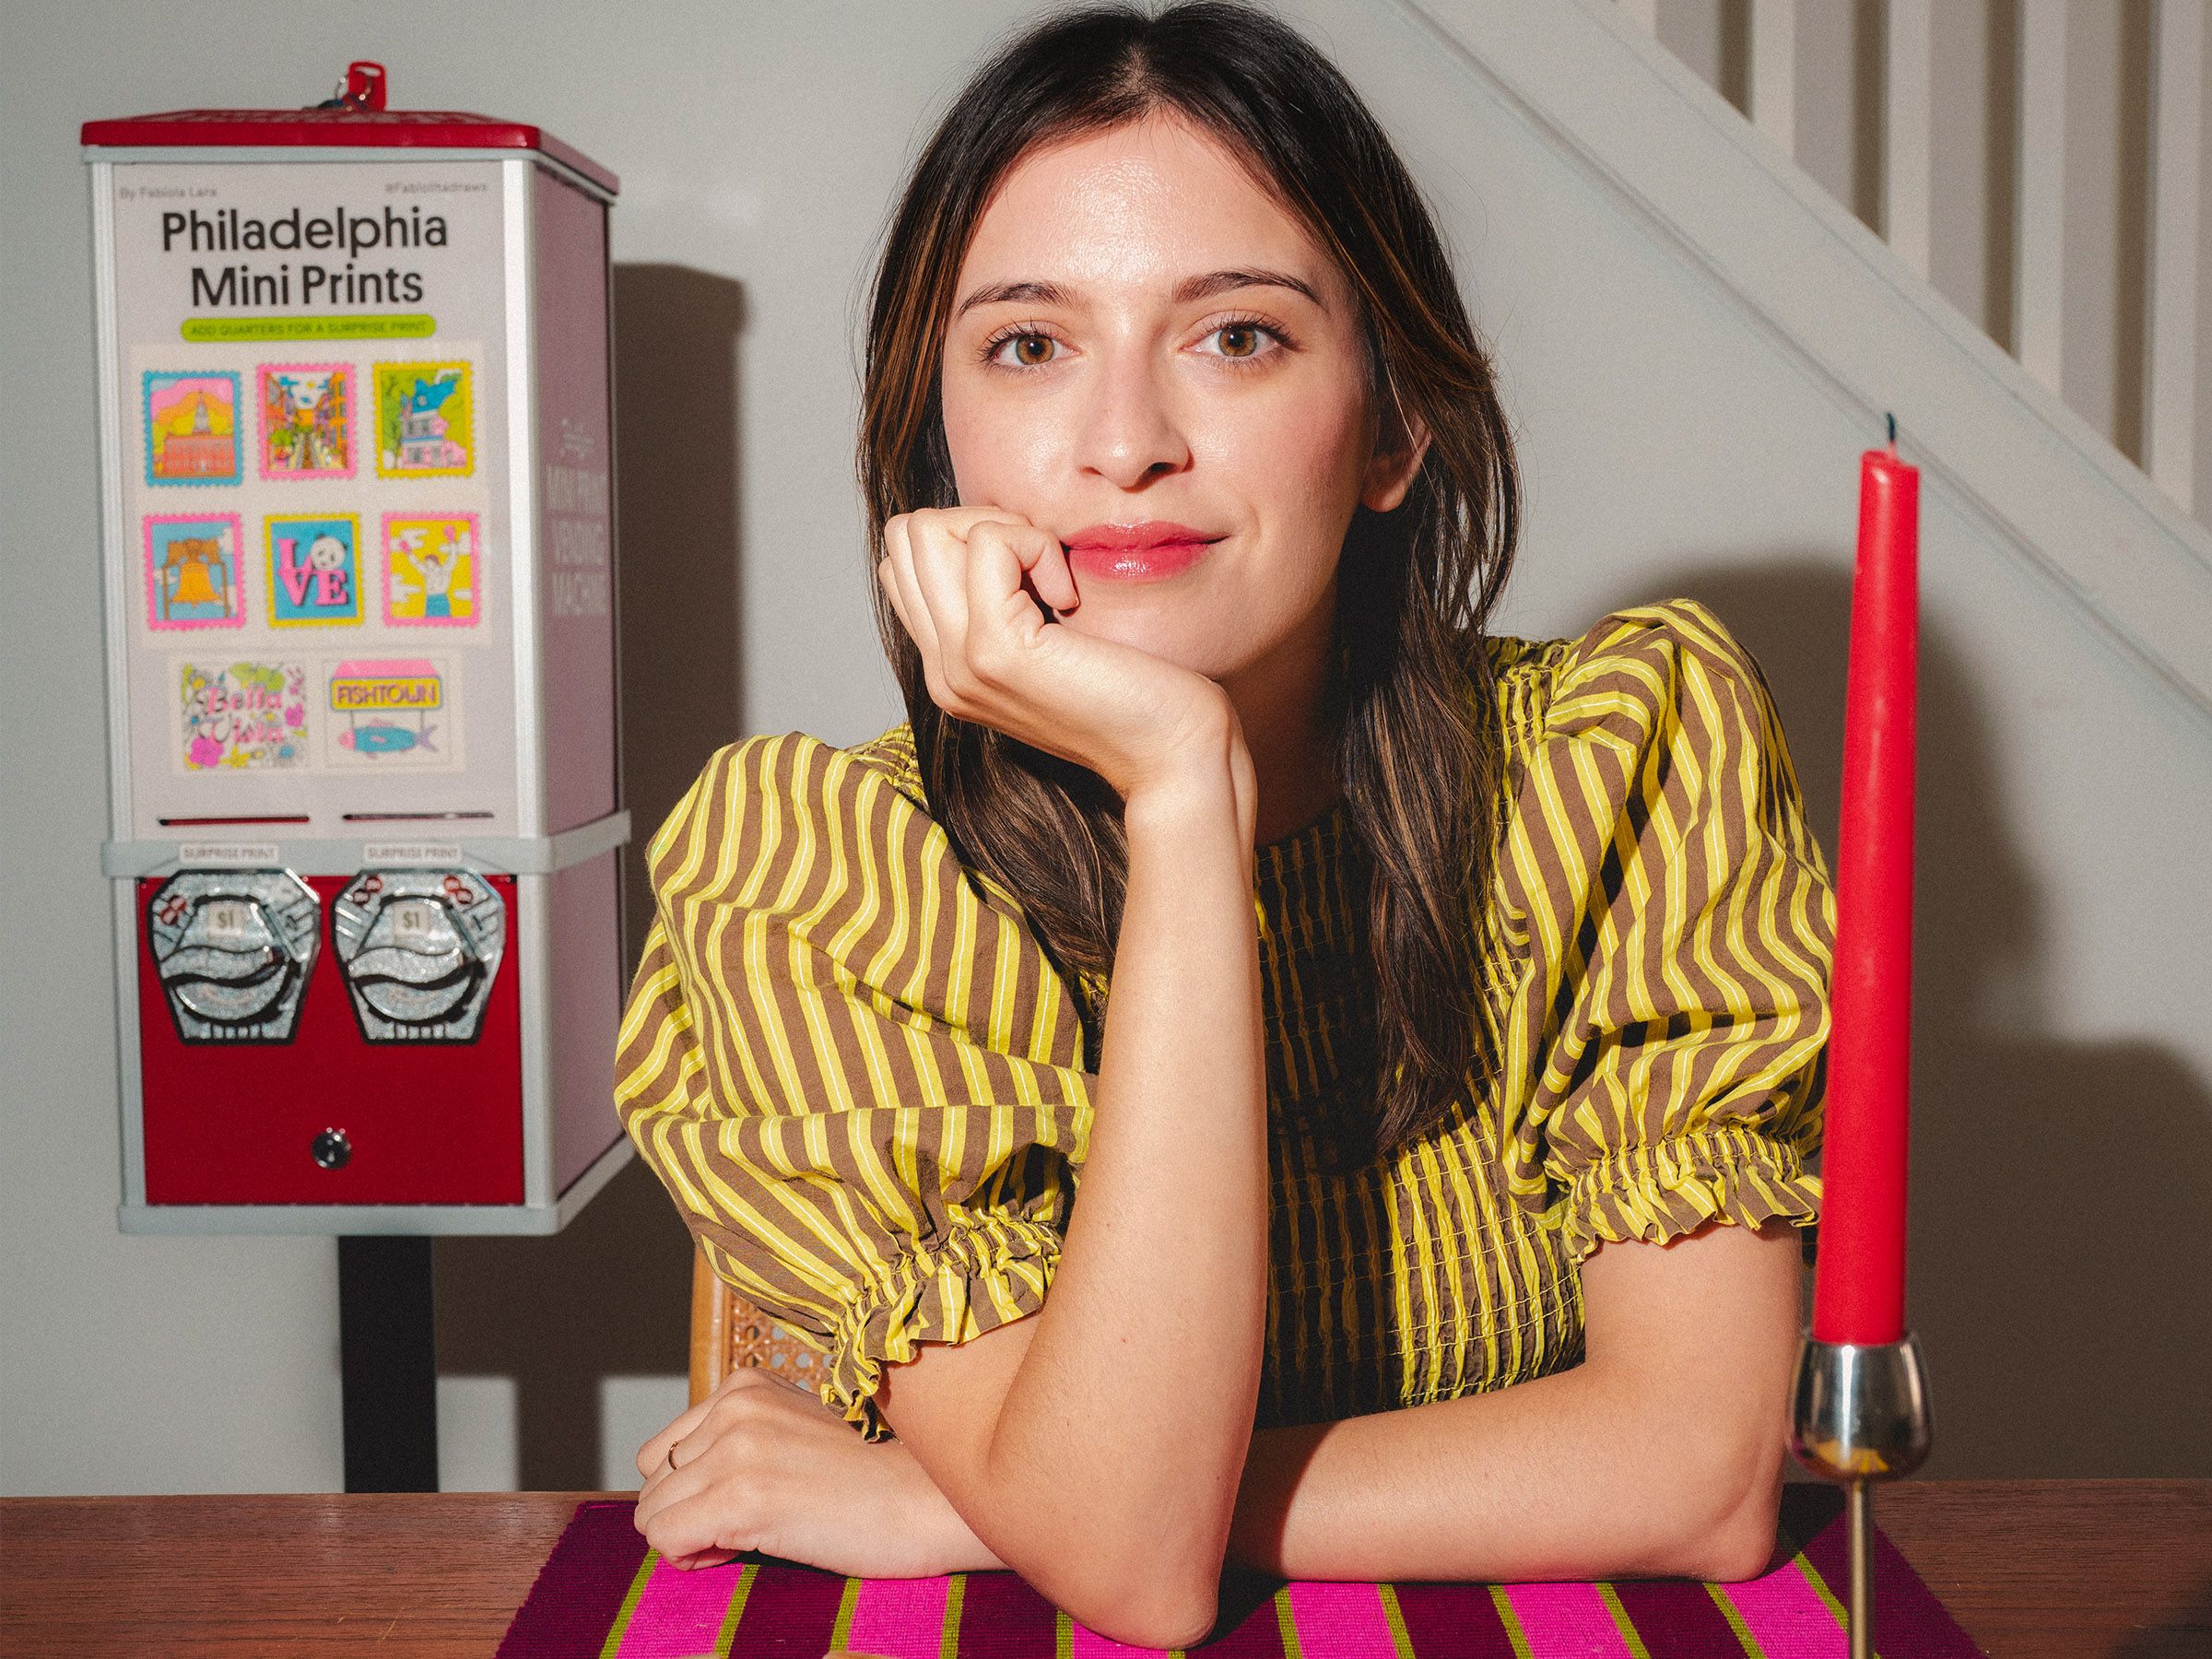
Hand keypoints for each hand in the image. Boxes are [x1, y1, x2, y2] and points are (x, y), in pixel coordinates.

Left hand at [633, 1368, 979, 1577]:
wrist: (928, 1501)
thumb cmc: (871, 1479)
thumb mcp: (795, 1432)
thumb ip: (738, 1442)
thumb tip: (674, 1492)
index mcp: (745, 1384)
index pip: (663, 1451)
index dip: (692, 1489)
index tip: (741, 1504)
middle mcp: (735, 1406)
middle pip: (652, 1482)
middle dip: (687, 1514)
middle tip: (744, 1527)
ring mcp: (737, 1449)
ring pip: (651, 1513)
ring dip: (691, 1538)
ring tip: (749, 1536)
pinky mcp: (741, 1496)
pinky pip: (665, 1539)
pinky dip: (692, 1558)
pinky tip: (743, 1550)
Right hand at [877, 506, 1244, 807]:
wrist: (1172, 753)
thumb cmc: (1139, 690)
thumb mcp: (1055, 639)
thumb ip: (1011, 601)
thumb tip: (996, 533)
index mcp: (950, 667)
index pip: (906, 561)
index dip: (970, 538)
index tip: (1035, 576)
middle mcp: (941, 670)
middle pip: (906, 537)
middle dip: (979, 521)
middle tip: (1042, 567)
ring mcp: (958, 664)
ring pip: (926, 530)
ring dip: (1003, 530)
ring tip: (1053, 580)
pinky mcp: (994, 650)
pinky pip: (988, 542)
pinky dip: (1036, 545)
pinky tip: (1069, 597)